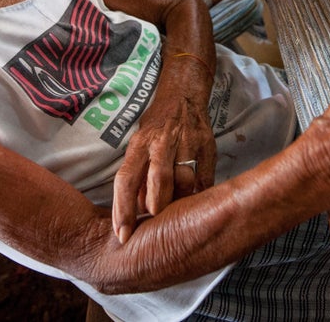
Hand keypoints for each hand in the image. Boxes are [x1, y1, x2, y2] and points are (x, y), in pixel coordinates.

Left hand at [112, 90, 216, 242]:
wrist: (183, 96)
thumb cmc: (155, 127)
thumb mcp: (138, 145)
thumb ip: (137, 175)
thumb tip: (134, 211)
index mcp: (138, 146)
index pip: (126, 180)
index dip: (123, 209)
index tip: (122, 234)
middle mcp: (161, 144)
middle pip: (159, 180)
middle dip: (156, 207)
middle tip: (155, 227)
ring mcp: (186, 144)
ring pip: (184, 181)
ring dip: (180, 203)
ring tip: (177, 217)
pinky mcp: (207, 147)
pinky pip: (205, 179)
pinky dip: (199, 195)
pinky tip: (196, 206)